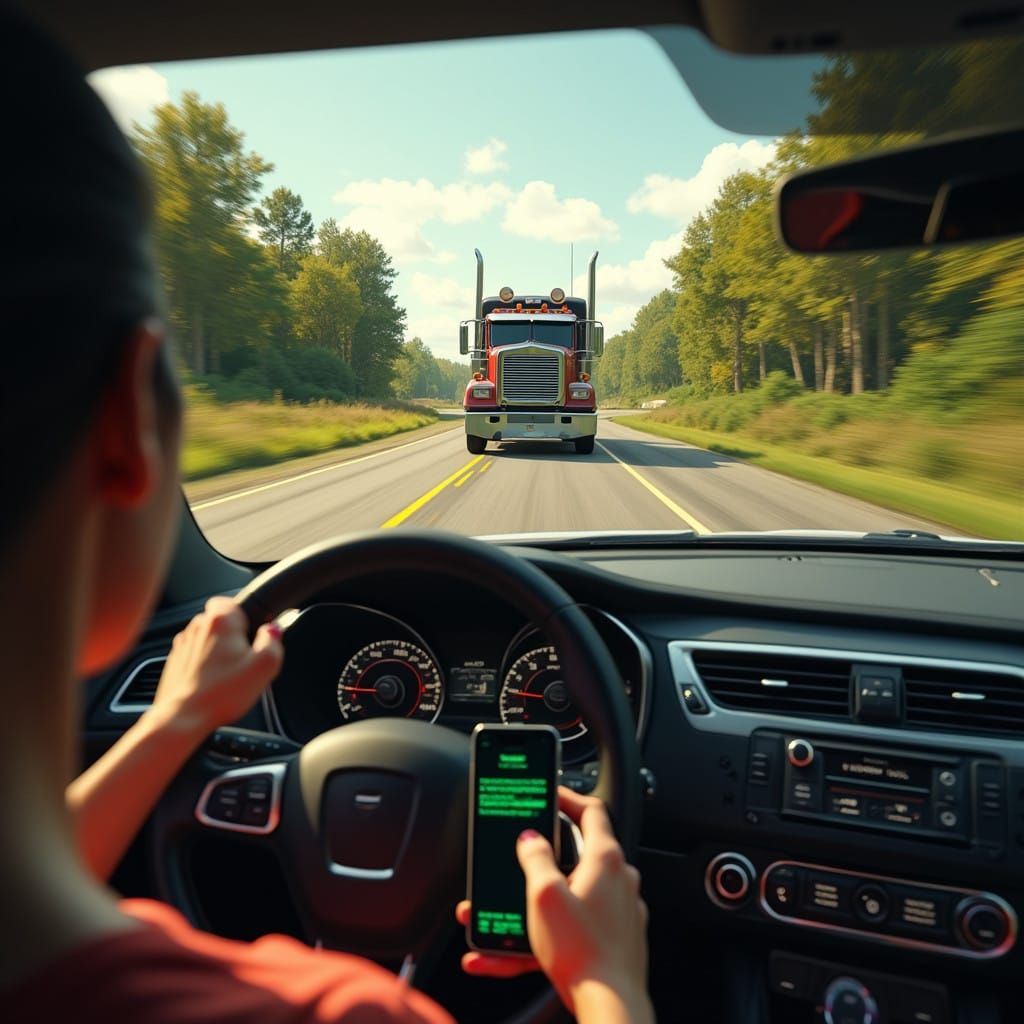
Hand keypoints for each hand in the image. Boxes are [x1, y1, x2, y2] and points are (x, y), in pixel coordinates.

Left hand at [148, 596, 283, 736]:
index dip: (245, 615)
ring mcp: (182, 645)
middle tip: (244, 659)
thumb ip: (273, 641)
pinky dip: (202, 666)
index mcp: (221, 621)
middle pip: (219, 621)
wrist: (183, 717)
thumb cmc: (222, 693)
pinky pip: (193, 657)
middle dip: (231, 635)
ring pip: (206, 639)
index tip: (251, 632)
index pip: (231, 600)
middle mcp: (197, 627)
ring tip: (228, 676)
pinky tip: (213, 684)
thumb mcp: (265, 666)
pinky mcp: (173, 663)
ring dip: (216, 651)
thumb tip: (272, 631)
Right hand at [456, 788, 650, 1020]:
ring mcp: (620, 909)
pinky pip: (575, 925)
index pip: (591, 810)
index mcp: (605, 859)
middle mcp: (619, 879)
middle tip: (520, 859)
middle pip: (579, 853)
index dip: (568, 796)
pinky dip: (547, 931)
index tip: (550, 794)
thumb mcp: (544, 895)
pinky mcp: (615, 937)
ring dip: (535, 904)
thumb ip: (535, 858)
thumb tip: (531, 837)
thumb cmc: (582, 952)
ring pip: (571, 895)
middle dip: (542, 859)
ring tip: (501, 921)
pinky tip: (510, 954)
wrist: (612, 1005)